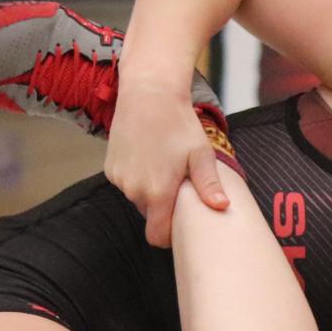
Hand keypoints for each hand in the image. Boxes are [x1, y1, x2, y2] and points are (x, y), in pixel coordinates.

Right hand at [103, 82, 229, 246]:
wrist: (149, 94)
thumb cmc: (179, 124)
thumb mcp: (200, 154)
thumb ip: (209, 185)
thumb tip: (221, 208)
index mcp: (158, 193)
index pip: (157, 236)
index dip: (169, 236)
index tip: (181, 226)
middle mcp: (134, 190)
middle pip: (150, 215)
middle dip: (163, 207)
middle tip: (179, 184)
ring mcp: (119, 179)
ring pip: (138, 198)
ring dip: (150, 191)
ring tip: (164, 166)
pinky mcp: (110, 168)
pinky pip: (126, 183)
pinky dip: (137, 177)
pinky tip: (148, 157)